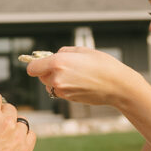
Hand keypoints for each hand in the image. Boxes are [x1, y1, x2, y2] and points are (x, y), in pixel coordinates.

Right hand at [0, 92, 34, 150]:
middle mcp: (5, 120)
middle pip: (10, 108)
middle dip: (4, 116)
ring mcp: (17, 134)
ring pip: (22, 122)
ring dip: (15, 127)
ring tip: (7, 140)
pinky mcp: (26, 148)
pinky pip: (31, 135)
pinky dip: (25, 138)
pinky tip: (17, 145)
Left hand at [25, 46, 142, 106]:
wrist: (117, 85)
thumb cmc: (103, 65)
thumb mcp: (82, 50)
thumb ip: (64, 52)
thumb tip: (55, 55)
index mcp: (58, 63)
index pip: (32, 67)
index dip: (36, 64)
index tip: (41, 61)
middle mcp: (57, 78)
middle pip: (40, 76)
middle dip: (47, 70)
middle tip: (63, 65)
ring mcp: (62, 91)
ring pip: (49, 85)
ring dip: (54, 80)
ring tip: (72, 74)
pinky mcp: (69, 99)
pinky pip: (59, 91)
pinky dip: (63, 87)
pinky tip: (78, 82)